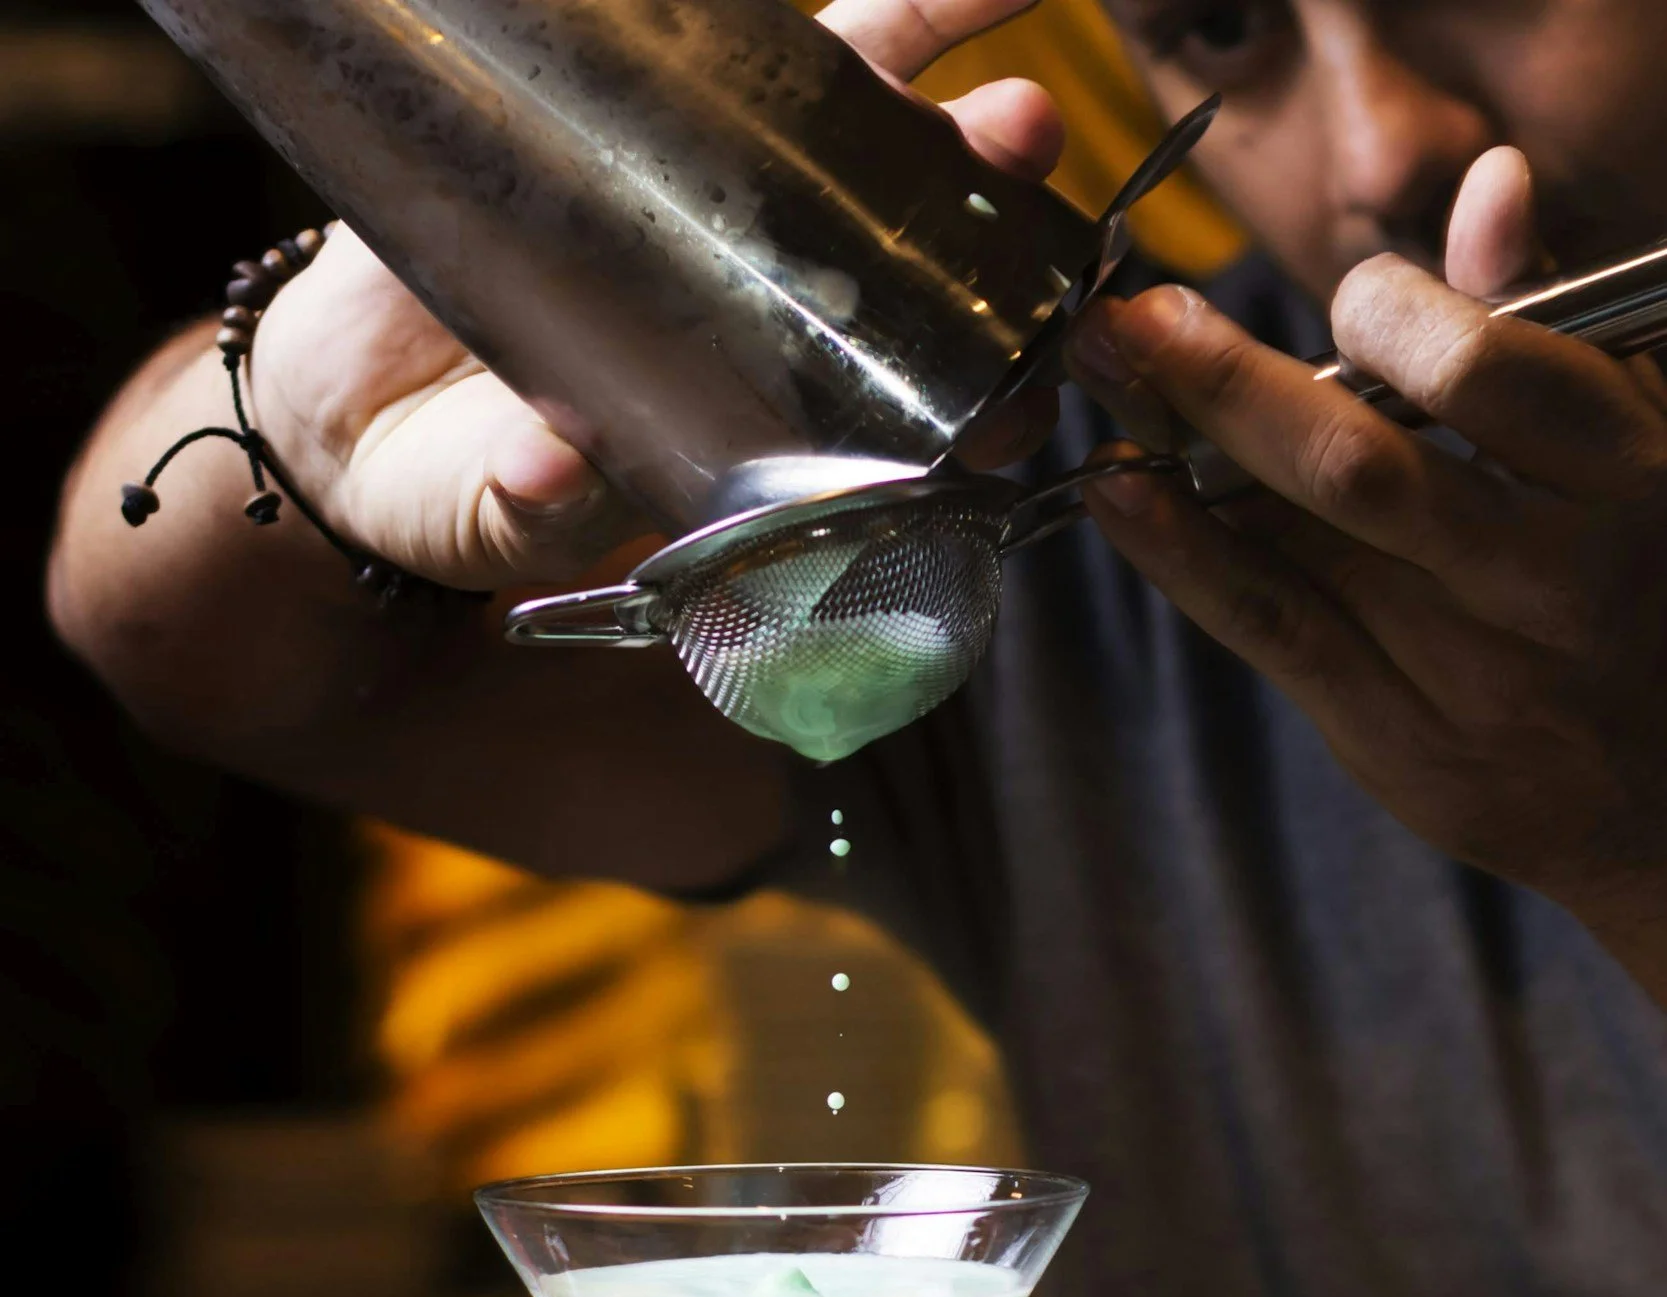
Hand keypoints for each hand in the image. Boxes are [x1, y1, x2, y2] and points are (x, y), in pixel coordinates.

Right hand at [249, 0, 1063, 594]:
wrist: (348, 406)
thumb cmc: (451, 486)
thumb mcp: (493, 516)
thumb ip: (526, 507)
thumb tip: (546, 475)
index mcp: (768, 432)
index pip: (906, 412)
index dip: (979, 395)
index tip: (1022, 380)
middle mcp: (770, 316)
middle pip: (909, 250)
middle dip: (984, 199)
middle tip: (1023, 134)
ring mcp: (719, 210)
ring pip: (846, 126)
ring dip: (925, 64)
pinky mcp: (647, 119)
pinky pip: (734, 52)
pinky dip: (797, 13)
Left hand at [1066, 149, 1666, 972]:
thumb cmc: (1651, 577)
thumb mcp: (1649, 439)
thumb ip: (1562, 324)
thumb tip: (1487, 187)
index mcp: (1628, 478)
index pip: (1484, 374)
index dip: (1390, 319)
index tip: (1345, 297)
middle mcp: (1548, 583)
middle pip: (1358, 469)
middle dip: (1224, 382)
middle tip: (1130, 320)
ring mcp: (1471, 678)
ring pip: (1299, 557)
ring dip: (1179, 463)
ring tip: (1105, 383)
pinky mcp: (1403, 747)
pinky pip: (1274, 637)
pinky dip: (1185, 562)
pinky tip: (1122, 499)